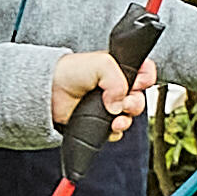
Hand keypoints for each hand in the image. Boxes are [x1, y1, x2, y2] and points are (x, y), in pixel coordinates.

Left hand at [44, 44, 158, 136]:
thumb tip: (120, 104)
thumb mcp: (101, 63)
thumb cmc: (71, 72)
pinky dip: (114, 132)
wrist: (49, 91)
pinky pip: (116, 132)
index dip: (147, 78)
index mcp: (121, 70)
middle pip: (140, 99)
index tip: (139, 83)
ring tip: (115, 120)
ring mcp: (110, 106)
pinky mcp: (100, 122)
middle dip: (136, 104)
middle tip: (124, 104)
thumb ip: (118, 80)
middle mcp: (117, 88)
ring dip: (126, 120)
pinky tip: (107, 126)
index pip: (145, 72)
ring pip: (130, 118)